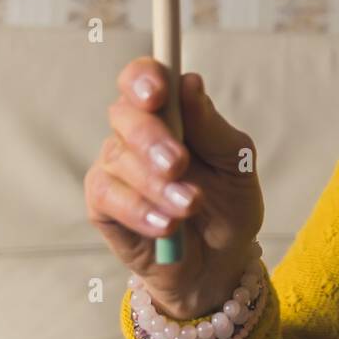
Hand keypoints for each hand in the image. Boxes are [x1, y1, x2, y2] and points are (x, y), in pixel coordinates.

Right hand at [85, 59, 264, 319]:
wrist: (219, 261)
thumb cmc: (229, 202)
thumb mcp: (236, 163)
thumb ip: (212, 126)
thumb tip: (190, 83)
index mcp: (171, 111)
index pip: (144, 77)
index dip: (144, 78)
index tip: (158, 92)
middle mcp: (136, 132)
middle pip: (125, 115)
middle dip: (152, 138)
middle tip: (179, 164)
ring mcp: (115, 166)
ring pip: (120, 160)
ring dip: (158, 186)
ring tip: (191, 206)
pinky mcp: (102, 204)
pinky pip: (109, 197)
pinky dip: (141, 212)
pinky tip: (168, 226)